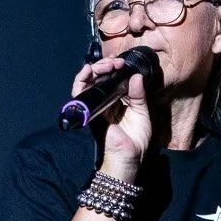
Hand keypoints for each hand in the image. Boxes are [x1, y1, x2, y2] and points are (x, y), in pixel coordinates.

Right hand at [70, 54, 150, 176]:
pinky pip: (79, 94)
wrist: (127, 159)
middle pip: (98, 78)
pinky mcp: (88, 112)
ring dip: (95, 70)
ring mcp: (95, 107)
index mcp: (118, 101)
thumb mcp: (142, 113)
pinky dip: (81, 81)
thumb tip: (137, 76)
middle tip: (115, 62)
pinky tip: (88, 71)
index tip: (122, 62)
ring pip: (87, 82)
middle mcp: (105, 101)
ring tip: (105, 65)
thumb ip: (138, 95)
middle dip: (105, 65)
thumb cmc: (135, 141)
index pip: (112, 79)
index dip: (114, 68)